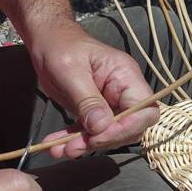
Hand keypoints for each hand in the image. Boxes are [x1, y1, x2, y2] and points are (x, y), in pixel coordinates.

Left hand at [28, 18, 158, 158]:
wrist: (46, 40)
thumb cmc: (61, 46)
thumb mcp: (71, 71)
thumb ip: (88, 100)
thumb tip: (101, 127)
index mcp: (126, 76)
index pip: (145, 110)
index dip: (128, 127)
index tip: (100, 135)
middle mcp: (123, 92)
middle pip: (128, 127)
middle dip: (102, 140)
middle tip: (73, 146)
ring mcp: (110, 104)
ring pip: (107, 134)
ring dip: (84, 145)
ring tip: (59, 150)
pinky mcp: (94, 112)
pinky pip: (90, 132)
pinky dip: (74, 140)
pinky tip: (55, 145)